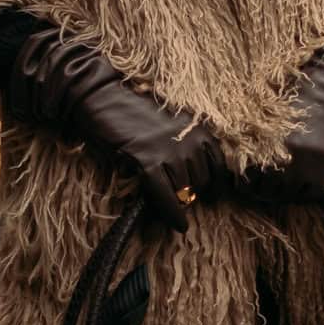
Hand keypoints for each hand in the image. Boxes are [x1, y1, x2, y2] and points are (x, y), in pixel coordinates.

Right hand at [0, 26, 230, 229]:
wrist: (104, 98)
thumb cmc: (134, 112)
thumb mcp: (171, 124)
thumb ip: (186, 144)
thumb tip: (193, 180)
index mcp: (198, 128)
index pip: (219, 165)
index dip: (216, 185)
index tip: (212, 198)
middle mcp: (190, 139)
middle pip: (202, 181)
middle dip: (192, 194)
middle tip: (178, 199)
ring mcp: (169, 149)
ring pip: (185, 190)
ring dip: (179, 203)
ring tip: (171, 208)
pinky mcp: (148, 159)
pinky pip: (165, 195)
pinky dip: (172, 213)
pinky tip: (179, 226)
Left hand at [245, 45, 323, 203]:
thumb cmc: (290, 101)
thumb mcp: (263, 117)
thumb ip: (249, 140)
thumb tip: (235, 164)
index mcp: (263, 146)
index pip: (247, 182)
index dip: (246, 185)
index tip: (248, 184)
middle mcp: (283, 159)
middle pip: (267, 192)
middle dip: (263, 192)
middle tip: (264, 189)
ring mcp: (306, 166)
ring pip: (288, 196)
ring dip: (283, 194)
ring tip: (281, 188)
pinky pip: (310, 194)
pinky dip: (303, 194)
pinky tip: (299, 186)